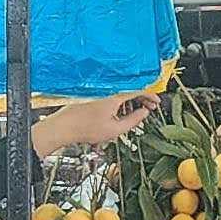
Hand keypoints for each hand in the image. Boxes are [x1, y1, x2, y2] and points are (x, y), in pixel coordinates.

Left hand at [31, 90, 159, 157]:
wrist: (63, 127)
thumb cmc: (85, 128)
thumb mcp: (115, 129)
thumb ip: (134, 120)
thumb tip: (144, 113)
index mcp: (114, 96)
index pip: (138, 90)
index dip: (151, 96)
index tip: (157, 102)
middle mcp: (107, 90)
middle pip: (131, 90)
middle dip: (142, 99)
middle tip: (149, 109)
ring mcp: (99, 92)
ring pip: (121, 93)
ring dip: (131, 101)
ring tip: (135, 114)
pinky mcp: (93, 95)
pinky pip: (111, 96)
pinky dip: (120, 103)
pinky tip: (120, 114)